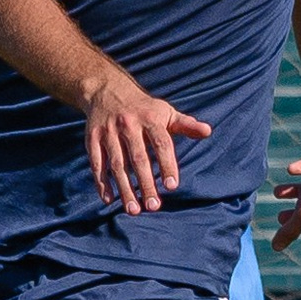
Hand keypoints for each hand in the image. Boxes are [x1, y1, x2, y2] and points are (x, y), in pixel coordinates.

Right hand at [83, 76, 210, 214]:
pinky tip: (109, 200)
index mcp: (150, 118)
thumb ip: (186, 125)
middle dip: (145, 184)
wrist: (107, 89)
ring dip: (124, 189)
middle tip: (153, 206)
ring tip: (133, 210)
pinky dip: (101, 182)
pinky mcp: (92, 139)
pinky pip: (96, 163)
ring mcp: (108, 132)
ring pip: (117, 164)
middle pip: (138, 158)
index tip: (171, 186)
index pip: (161, 144)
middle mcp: (128, 124)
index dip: (167, 165)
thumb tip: (207, 131)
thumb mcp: (165, 112)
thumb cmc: (144, 108)